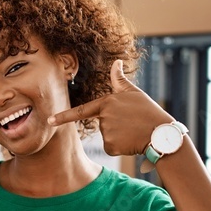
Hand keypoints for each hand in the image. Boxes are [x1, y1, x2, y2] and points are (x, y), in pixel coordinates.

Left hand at [47, 59, 171, 155]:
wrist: (161, 133)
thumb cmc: (149, 111)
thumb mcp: (134, 93)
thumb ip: (119, 80)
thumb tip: (116, 62)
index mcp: (107, 103)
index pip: (81, 111)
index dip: (63, 116)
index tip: (49, 121)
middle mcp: (104, 117)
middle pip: (102, 124)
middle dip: (116, 126)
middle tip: (133, 123)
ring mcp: (106, 132)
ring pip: (107, 137)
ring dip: (119, 136)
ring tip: (134, 131)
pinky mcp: (110, 147)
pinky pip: (111, 148)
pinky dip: (120, 147)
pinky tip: (131, 142)